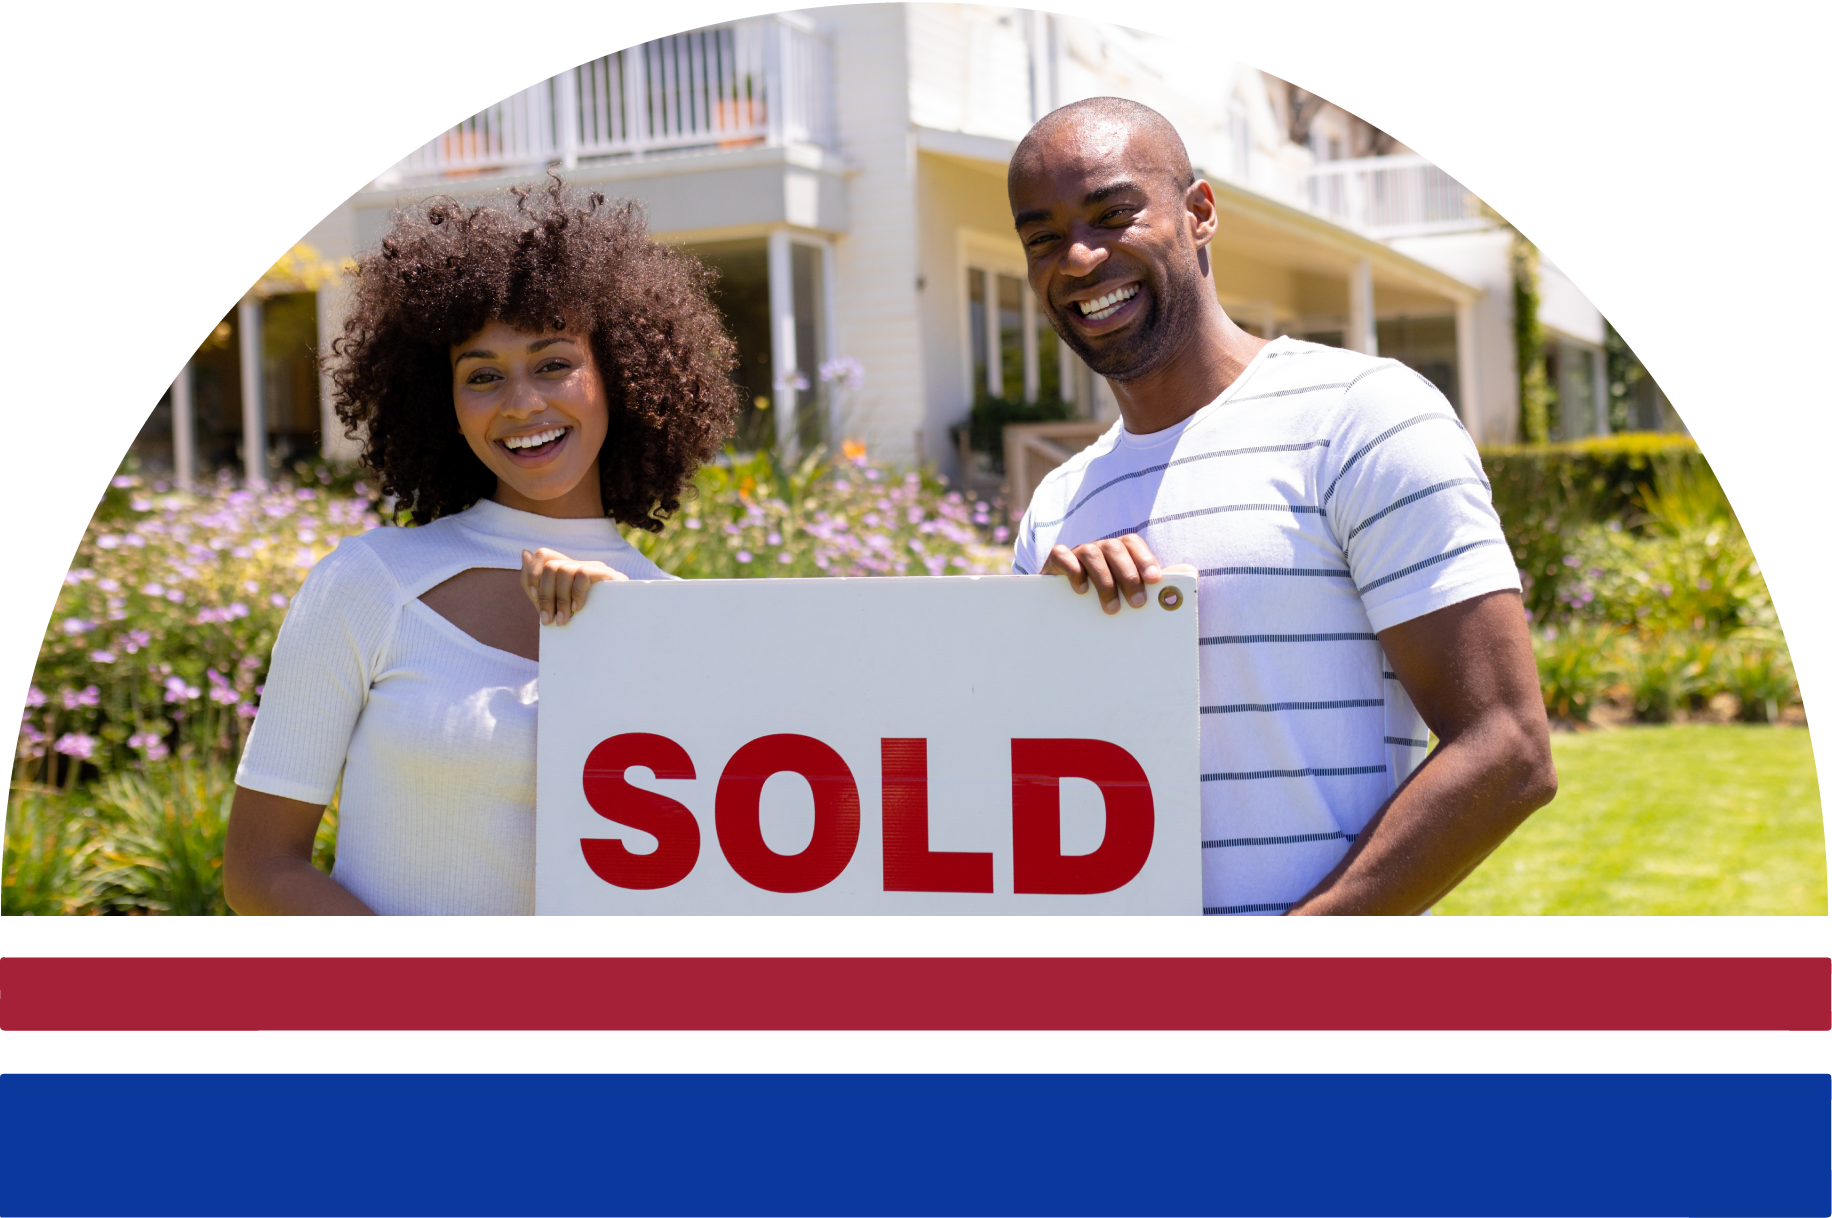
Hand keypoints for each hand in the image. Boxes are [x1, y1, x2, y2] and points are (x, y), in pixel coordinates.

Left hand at [521, 547, 627, 625]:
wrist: (618, 632)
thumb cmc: (585, 621)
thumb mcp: (554, 605)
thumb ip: (536, 583)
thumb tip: (525, 553)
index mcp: (569, 570)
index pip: (544, 555)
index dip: (532, 576)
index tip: (534, 601)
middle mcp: (581, 564)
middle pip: (550, 565)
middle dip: (544, 595)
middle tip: (548, 620)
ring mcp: (595, 568)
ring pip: (562, 570)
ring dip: (558, 600)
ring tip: (563, 620)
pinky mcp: (608, 575)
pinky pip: (581, 574)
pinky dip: (575, 594)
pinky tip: (578, 609)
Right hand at [1040, 534, 1196, 614]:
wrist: (1064, 608)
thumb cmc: (1105, 599)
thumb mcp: (1131, 592)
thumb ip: (1157, 584)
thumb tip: (1192, 572)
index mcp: (1119, 551)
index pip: (1133, 544)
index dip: (1145, 559)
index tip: (1155, 581)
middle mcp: (1099, 548)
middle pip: (1115, 548)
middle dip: (1129, 575)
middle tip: (1137, 604)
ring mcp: (1076, 553)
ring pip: (1091, 552)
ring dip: (1104, 580)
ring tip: (1112, 608)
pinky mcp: (1054, 562)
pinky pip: (1062, 554)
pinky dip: (1072, 569)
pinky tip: (1081, 590)